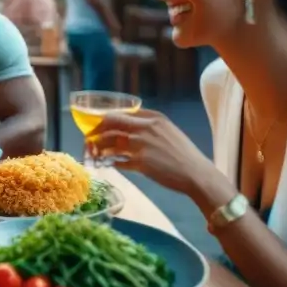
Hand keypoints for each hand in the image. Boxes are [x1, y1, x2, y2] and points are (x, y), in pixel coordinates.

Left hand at [89, 109, 212, 193]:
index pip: (121, 113)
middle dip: (96, 129)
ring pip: (111, 142)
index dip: (106, 119)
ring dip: (100, 147)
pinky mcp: (141, 163)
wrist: (196, 173)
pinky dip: (112, 163)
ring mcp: (142, 145)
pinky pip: (118, 161)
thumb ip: (149, 127)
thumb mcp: (169, 131)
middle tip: (90, 138)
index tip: (99, 125)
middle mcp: (146, 128)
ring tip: (95, 153)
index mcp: (154, 117)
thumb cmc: (185, 154)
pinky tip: (110, 164)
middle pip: (111, 123)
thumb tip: (130, 128)